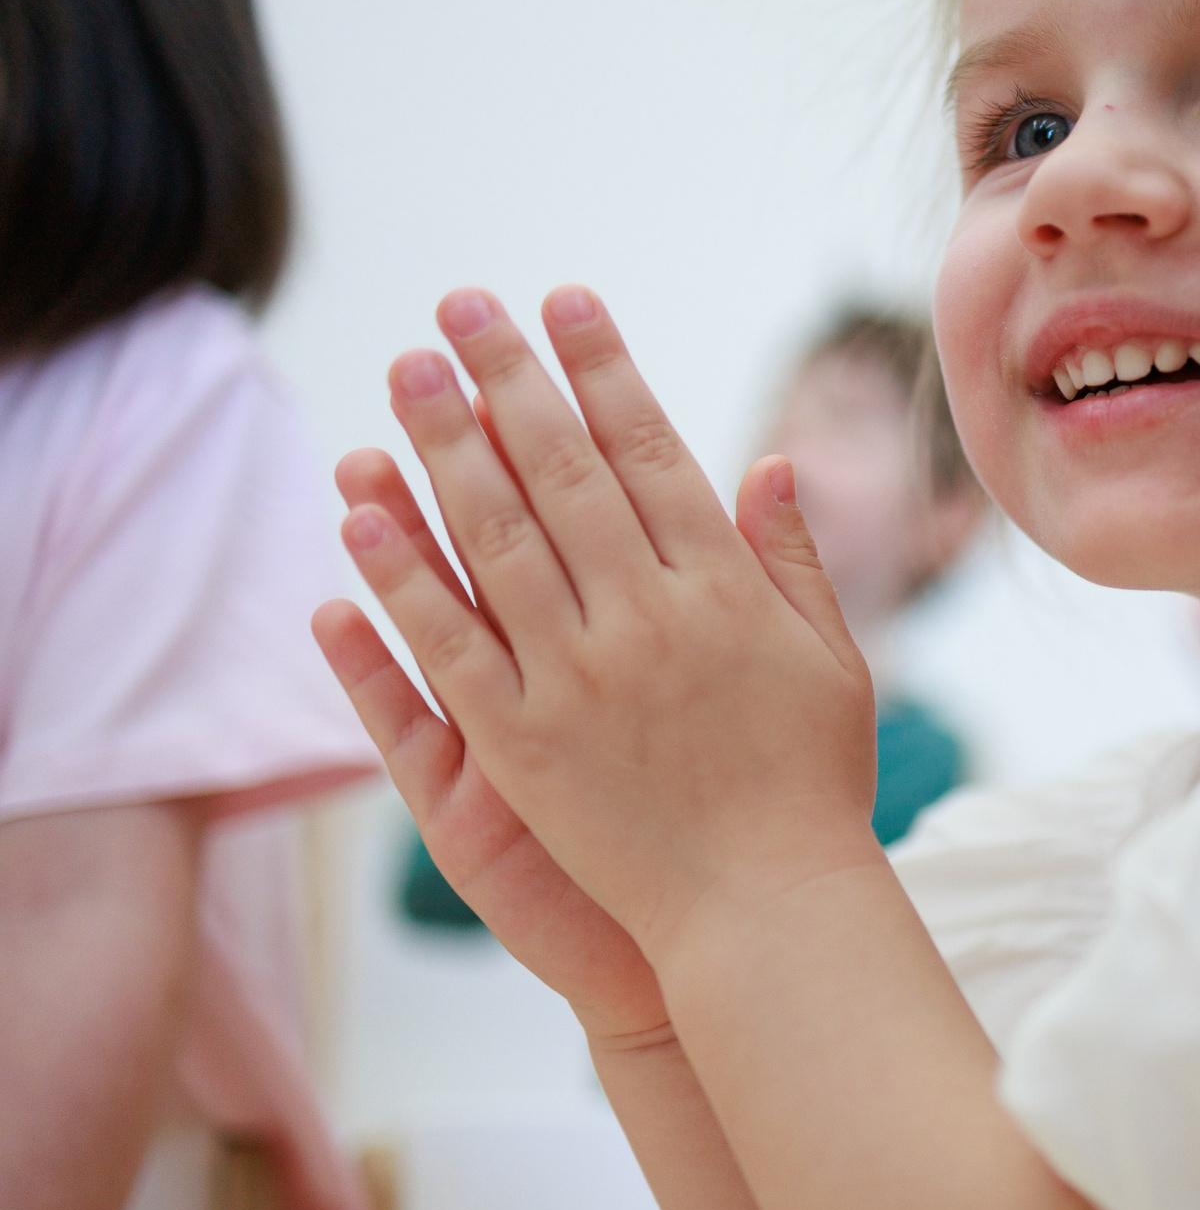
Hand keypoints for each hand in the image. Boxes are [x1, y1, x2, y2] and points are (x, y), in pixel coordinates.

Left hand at [321, 285, 880, 966]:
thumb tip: (769, 462)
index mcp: (724, 589)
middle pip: (561, 474)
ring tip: (403, 373)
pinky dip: (398, 580)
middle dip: (507, 380)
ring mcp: (578, 680)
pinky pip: (445, 648)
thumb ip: (790, 561)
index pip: (650, 451)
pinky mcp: (520, 748)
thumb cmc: (810, 783)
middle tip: (458, 307)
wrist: (766, 909)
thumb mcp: (832, 661)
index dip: (604, 369)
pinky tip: (358, 516)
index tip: (565, 301)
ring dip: (441, 449)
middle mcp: (648, 619)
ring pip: (495, 541)